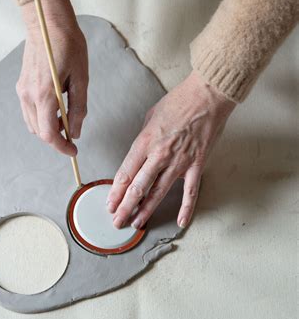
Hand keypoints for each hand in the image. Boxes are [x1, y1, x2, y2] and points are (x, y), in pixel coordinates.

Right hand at [16, 0, 87, 155]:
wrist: (48, 25)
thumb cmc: (68, 47)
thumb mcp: (81, 79)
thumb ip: (78, 109)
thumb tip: (76, 132)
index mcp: (44, 95)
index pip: (48, 134)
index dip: (61, 147)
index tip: (73, 151)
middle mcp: (29, 96)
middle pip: (40, 132)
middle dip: (57, 138)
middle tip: (73, 134)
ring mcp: (22, 92)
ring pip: (33, 124)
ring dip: (49, 128)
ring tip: (66, 119)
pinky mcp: (21, 87)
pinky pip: (29, 112)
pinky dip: (42, 118)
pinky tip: (55, 109)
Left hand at [107, 71, 235, 228]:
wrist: (207, 95)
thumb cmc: (178, 102)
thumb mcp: (150, 117)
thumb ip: (143, 140)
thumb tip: (139, 155)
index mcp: (144, 142)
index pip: (125, 173)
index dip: (116, 192)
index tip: (110, 203)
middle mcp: (159, 155)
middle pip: (138, 187)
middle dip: (125, 207)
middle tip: (117, 220)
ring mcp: (179, 162)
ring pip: (159, 193)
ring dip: (146, 210)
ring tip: (136, 223)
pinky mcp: (197, 165)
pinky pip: (190, 192)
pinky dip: (186, 208)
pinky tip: (180, 222)